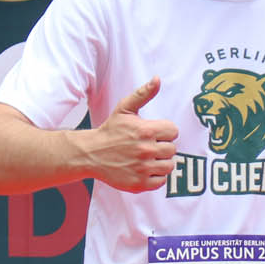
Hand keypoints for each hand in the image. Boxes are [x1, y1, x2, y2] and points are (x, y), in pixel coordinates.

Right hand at [88, 77, 178, 191]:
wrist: (91, 154)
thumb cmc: (110, 131)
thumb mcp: (124, 109)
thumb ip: (143, 94)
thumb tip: (157, 79)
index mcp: (145, 130)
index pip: (173, 131)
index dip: (165, 131)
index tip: (154, 133)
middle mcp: (146, 150)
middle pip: (172, 149)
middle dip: (162, 147)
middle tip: (148, 146)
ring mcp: (143, 168)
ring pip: (169, 166)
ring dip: (161, 162)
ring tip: (147, 158)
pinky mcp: (140, 183)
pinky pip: (161, 181)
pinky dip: (155, 177)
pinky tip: (144, 169)